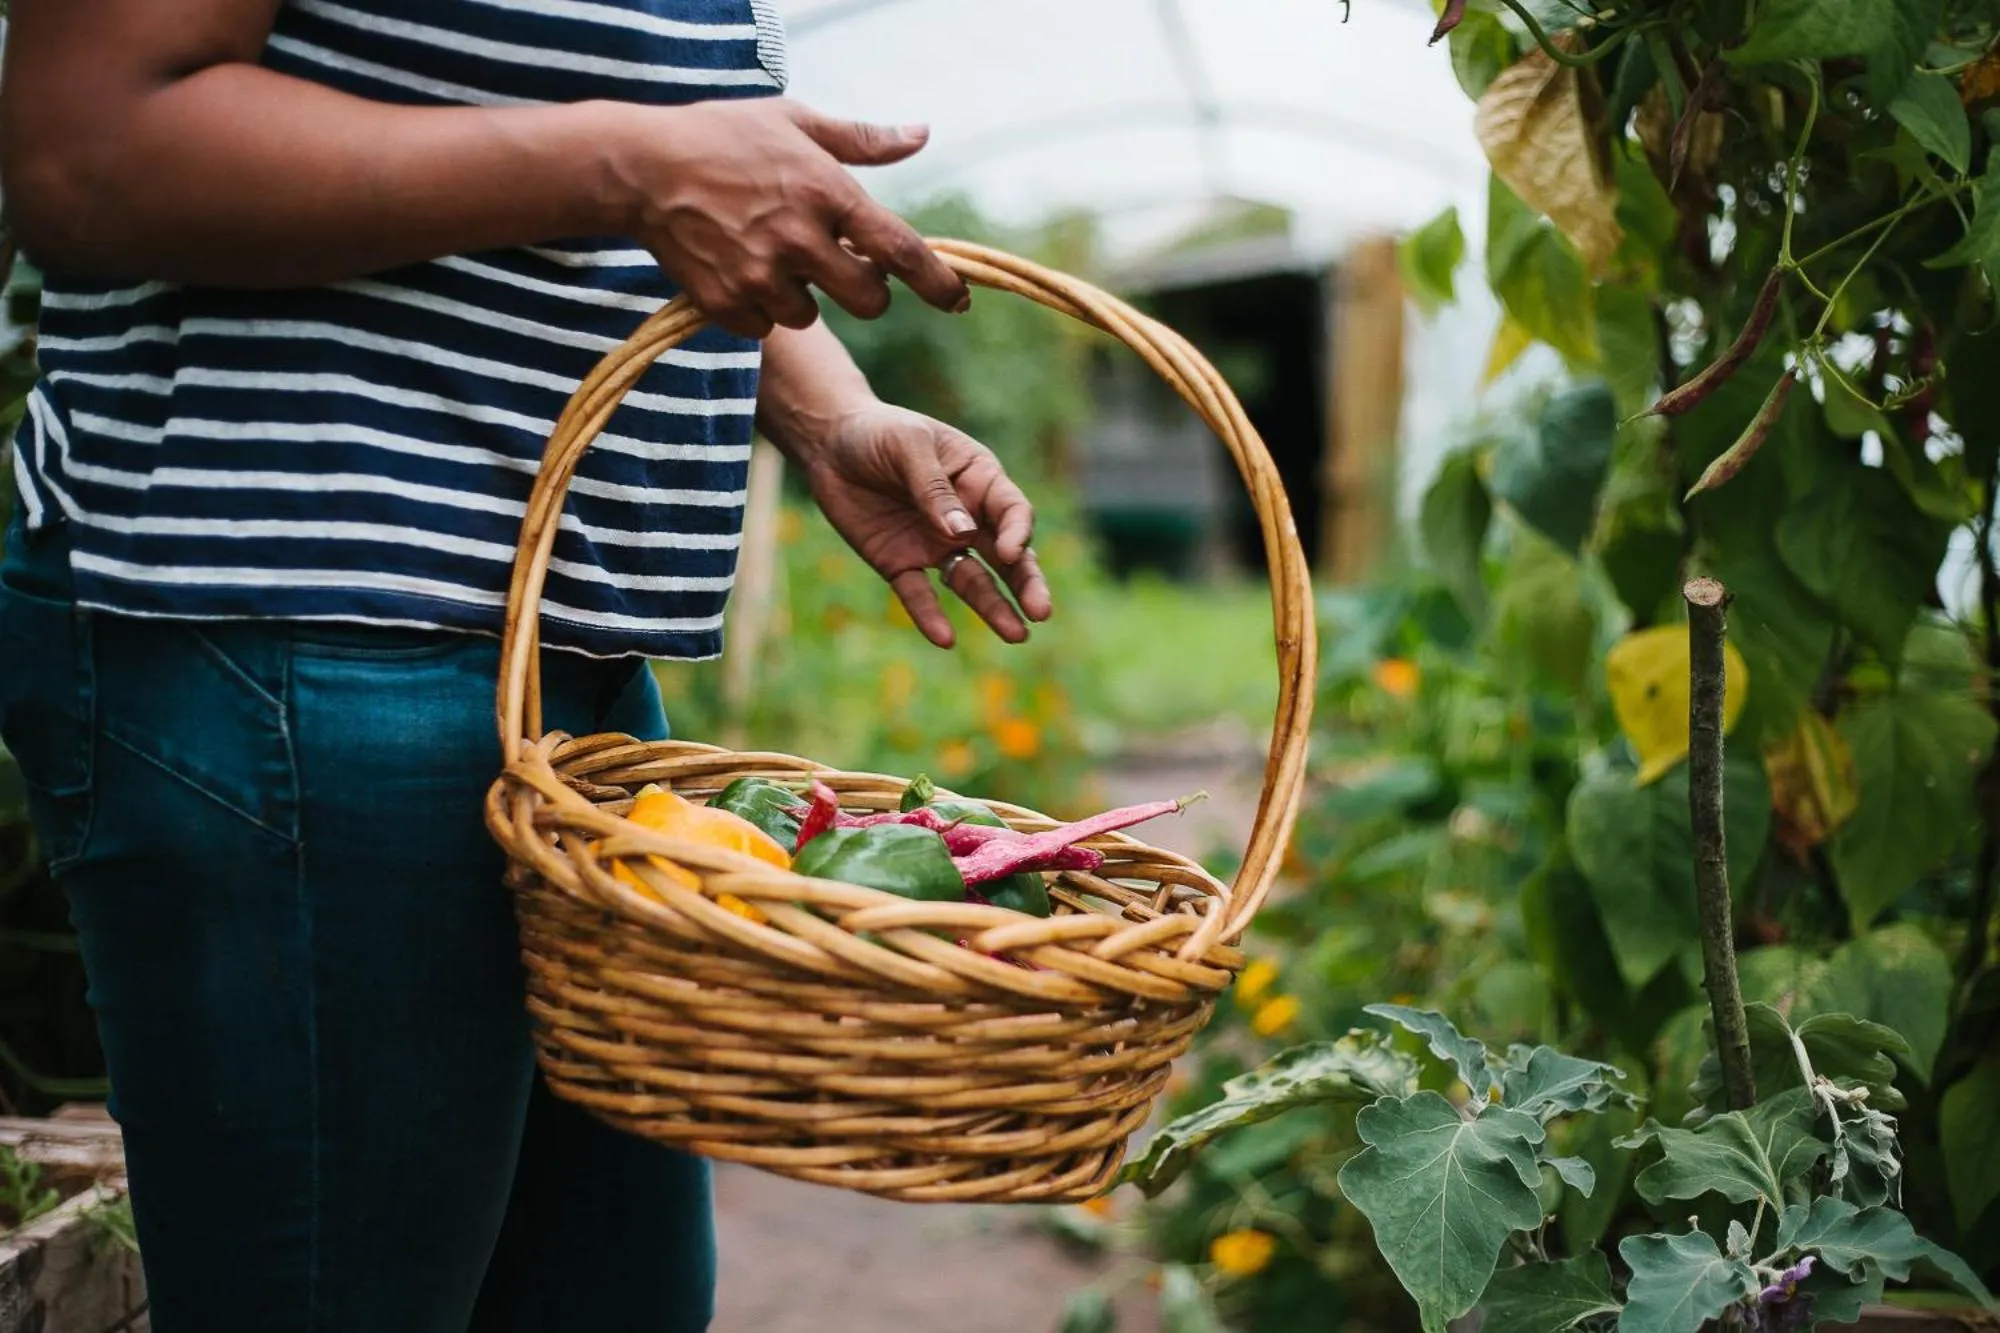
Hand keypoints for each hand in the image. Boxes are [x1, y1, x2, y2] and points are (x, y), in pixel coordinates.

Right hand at [616, 98, 969, 337]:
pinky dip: (758, 307)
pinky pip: (765, 326)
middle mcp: (801, 239)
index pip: (901, 251)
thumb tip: (922, 133)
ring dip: (802, 296)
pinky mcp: (727, 304)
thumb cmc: (724, 136)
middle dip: (863, 291)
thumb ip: (863, 139)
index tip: (958, 300)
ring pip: (811, 316)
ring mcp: (762, 276)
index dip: (937, 283)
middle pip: (868, 302)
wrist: (642, 168)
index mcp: (829, 194)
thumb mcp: (796, 122)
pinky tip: (737, 268)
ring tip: (768, 253)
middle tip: (838, 267)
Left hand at [801, 403, 1052, 647]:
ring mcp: (935, 545)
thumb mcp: (908, 445)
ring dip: (994, 608)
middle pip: (1006, 557)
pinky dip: (929, 616)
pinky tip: (943, 639)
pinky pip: (918, 594)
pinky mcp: (901, 564)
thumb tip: (962, 533)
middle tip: (1042, 611)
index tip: (1009, 552)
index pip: (1012, 511)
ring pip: (972, 582)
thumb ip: (933, 488)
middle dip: (1025, 583)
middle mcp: (966, 518)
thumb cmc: (878, 432)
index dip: (1017, 533)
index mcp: (979, 480)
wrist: (829, 443)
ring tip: (1017, 635)